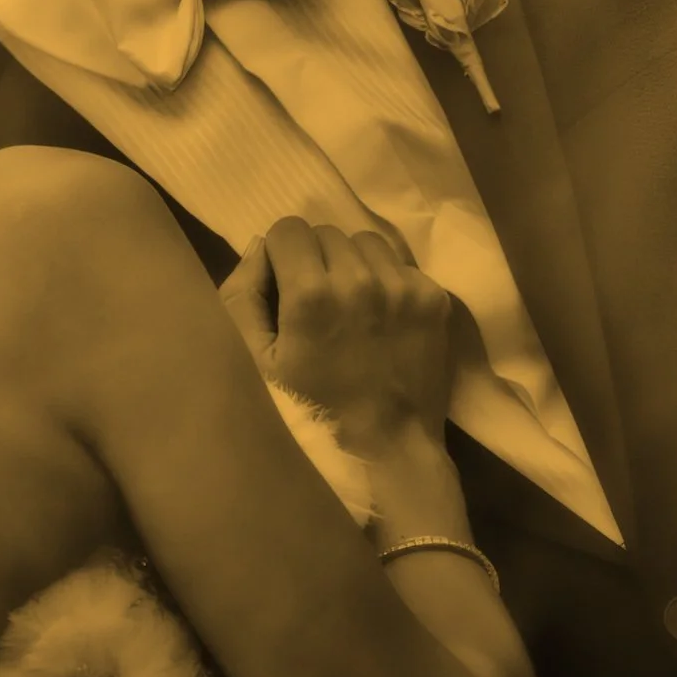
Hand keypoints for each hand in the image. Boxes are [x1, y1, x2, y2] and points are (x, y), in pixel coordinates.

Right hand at [217, 217, 454, 449]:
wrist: (389, 448)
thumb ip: (243, 296)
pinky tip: (382, 321)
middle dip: (316, 261)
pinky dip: (387, 283)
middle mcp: (361, 278)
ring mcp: (403, 286)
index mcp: (311, 294)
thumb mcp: (257, 363)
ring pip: (366, 242)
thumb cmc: (313, 411)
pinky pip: (400, 265)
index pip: (288, 229)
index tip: (286, 291)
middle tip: (319, 306)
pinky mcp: (433, 297)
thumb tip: (257, 246)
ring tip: (353, 309)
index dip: (280, 257)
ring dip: (354, 265)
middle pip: (327, 233)